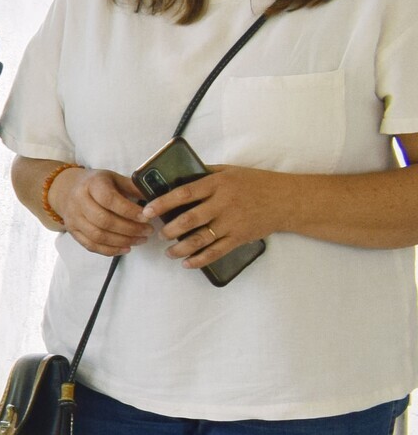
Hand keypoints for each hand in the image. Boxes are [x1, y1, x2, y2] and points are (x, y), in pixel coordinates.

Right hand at [51, 168, 153, 256]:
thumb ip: (132, 187)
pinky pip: (91, 245)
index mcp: (92, 184)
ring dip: (122, 241)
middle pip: (104, 220)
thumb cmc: (96, 184)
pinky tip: (126, 249)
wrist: (66, 190)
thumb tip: (154, 199)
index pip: (109, 200)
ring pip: (98, 235)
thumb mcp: (114, 178)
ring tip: (140, 240)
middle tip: (148, 231)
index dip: (129, 210)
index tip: (147, 217)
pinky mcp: (72, 231)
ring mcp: (73, 218)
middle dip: (129, 229)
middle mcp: (79, 201)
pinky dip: (110, 250)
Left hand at [144, 164, 285, 269]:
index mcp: (218, 184)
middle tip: (158, 233)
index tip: (146, 211)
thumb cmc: (255, 183)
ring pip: (200, 239)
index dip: (162, 203)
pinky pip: (216, 252)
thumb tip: (176, 175)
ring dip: (180, 248)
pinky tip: (187, 263)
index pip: (183, 193)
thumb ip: (205, 174)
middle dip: (168, 230)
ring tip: (168, 252)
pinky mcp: (239, 237)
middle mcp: (223, 203)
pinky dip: (199, 260)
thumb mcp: (229, 171)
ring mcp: (232, 222)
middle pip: (188, 220)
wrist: (287, 200)